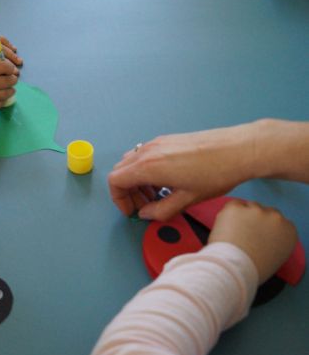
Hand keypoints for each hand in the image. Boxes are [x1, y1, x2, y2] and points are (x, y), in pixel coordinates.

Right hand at [0, 60, 16, 115]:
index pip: (4, 66)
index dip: (10, 68)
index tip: (10, 70)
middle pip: (10, 79)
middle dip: (13, 79)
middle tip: (12, 80)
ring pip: (9, 91)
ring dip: (10, 90)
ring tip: (9, 89)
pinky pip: (3, 102)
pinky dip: (3, 99)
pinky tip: (0, 97)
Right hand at [107, 123, 260, 220]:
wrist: (238, 150)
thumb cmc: (216, 172)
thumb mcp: (187, 200)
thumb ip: (161, 210)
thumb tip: (147, 214)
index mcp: (148, 167)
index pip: (115, 181)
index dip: (119, 199)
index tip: (131, 210)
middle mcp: (147, 152)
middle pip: (121, 171)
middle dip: (127, 191)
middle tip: (144, 206)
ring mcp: (156, 143)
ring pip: (131, 162)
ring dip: (136, 180)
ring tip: (156, 195)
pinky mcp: (166, 140)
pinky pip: (144, 155)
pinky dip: (146, 170)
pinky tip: (166, 180)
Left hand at [209, 199, 296, 283]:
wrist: (236, 266)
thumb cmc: (254, 269)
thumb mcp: (275, 256)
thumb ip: (274, 241)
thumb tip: (263, 236)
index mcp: (289, 231)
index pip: (279, 222)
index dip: (265, 228)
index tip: (257, 235)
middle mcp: (276, 218)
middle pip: (265, 211)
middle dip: (255, 220)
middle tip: (243, 233)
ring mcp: (256, 210)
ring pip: (248, 207)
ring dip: (241, 216)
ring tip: (233, 233)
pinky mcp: (237, 208)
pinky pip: (232, 205)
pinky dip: (228, 214)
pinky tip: (226, 227)